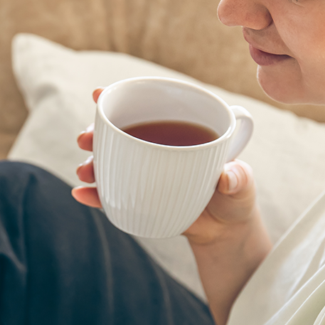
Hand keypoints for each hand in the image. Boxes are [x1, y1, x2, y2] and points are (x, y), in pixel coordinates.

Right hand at [72, 89, 258, 246]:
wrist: (225, 230)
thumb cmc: (236, 197)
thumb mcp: (243, 185)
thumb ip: (238, 178)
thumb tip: (226, 177)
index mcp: (180, 129)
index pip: (149, 105)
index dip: (121, 97)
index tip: (99, 94)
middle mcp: (157, 146)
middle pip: (121, 133)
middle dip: (96, 133)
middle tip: (85, 139)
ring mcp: (144, 172)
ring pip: (111, 162)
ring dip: (91, 164)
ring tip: (84, 173)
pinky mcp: (138, 198)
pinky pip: (112, 194)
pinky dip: (95, 195)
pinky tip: (81, 195)